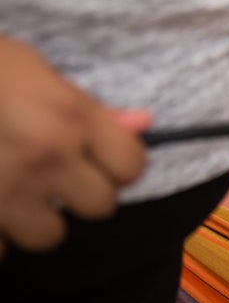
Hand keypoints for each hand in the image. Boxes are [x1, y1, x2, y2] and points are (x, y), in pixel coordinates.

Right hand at [0, 37, 149, 258]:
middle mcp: (45, 157)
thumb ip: (85, 104)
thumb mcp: (27, 66)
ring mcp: (6, 194)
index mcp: (68, 115)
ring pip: (48, 236)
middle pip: (100, 206)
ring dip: (32, 221)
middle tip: (49, 175)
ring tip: (8, 192)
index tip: (98, 158)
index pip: (132, 165)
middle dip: (78, 195)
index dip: (118, 165)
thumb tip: (142, 123)